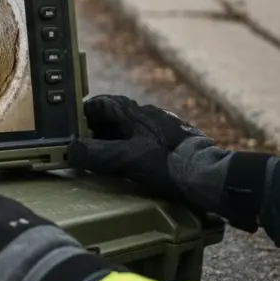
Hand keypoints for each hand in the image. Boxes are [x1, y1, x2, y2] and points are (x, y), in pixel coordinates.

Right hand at [70, 94, 275, 232]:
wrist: (211, 176)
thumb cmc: (169, 164)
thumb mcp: (126, 160)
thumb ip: (96, 154)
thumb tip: (70, 151)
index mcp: (134, 112)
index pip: (99, 103)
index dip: (81, 116)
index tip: (69, 131)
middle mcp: (147, 115)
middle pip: (112, 119)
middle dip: (95, 133)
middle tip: (81, 150)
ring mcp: (162, 128)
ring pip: (127, 132)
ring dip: (112, 144)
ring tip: (102, 162)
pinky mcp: (173, 142)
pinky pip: (142, 142)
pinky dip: (129, 152)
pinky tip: (129, 168)